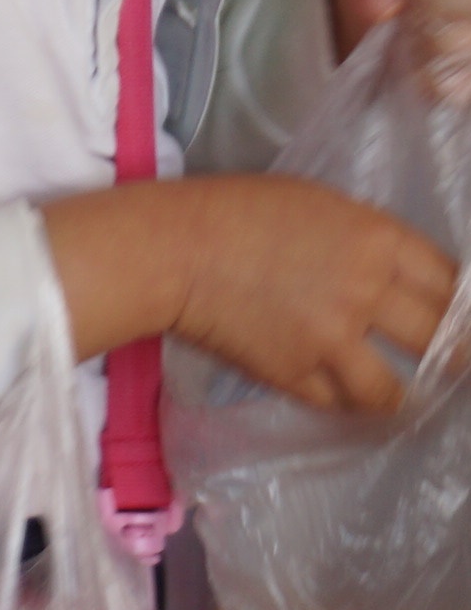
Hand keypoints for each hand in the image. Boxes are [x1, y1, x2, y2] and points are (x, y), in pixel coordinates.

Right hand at [51, 173, 456, 415]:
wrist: (168, 249)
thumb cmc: (234, 211)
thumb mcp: (317, 205)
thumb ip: (365, 241)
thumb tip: (395, 277)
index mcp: (376, 240)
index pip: (452, 283)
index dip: (464, 307)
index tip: (461, 320)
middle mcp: (365, 292)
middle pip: (440, 339)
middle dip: (456, 357)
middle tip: (455, 365)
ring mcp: (329, 340)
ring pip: (391, 389)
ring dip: (400, 395)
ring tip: (397, 397)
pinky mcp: (291, 374)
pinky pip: (336, 404)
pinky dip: (344, 404)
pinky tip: (345, 400)